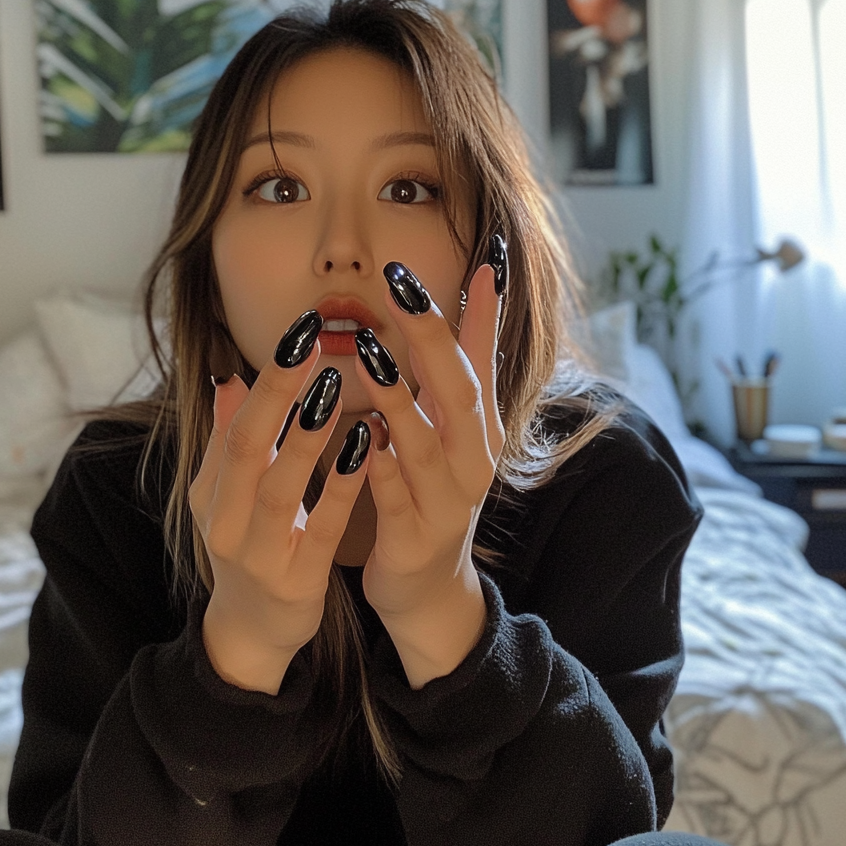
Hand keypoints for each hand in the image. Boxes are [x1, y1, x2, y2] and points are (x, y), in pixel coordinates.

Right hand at [189, 312, 369, 694]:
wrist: (250, 631)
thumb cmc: (247, 545)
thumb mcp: (226, 495)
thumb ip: (228, 439)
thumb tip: (227, 378)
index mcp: (211, 489)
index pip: (235, 423)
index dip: (267, 378)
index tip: (300, 332)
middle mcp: (224, 518)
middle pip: (246, 446)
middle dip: (278, 392)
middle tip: (311, 343)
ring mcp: (257, 553)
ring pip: (278, 489)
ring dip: (304, 438)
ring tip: (332, 389)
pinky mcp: (294, 581)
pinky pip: (318, 530)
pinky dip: (339, 490)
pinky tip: (366, 452)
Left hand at [354, 258, 505, 687]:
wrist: (427, 584)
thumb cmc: (433, 488)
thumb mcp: (454, 423)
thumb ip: (463, 357)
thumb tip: (483, 278)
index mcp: (479, 429)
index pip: (485, 361)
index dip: (481, 314)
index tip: (479, 261)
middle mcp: (471, 460)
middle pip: (461, 393)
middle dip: (434, 339)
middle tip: (402, 289)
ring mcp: (445, 502)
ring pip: (426, 445)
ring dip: (398, 399)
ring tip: (368, 353)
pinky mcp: (413, 537)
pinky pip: (395, 500)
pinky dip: (379, 470)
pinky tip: (360, 441)